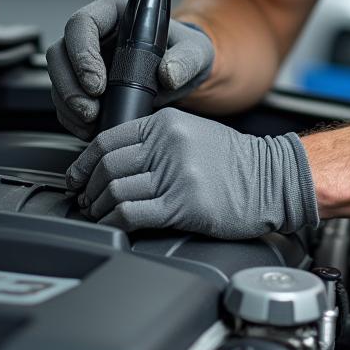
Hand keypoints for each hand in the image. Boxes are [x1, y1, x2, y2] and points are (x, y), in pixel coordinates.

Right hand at [46, 0, 214, 139]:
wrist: (182, 76)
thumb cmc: (185, 53)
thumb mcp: (195, 53)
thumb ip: (186, 60)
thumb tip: (168, 73)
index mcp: (115, 11)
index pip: (83, 23)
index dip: (82, 53)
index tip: (97, 83)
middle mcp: (94, 31)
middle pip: (60, 51)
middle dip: (70, 84)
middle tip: (90, 109)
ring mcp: (83, 57)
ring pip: (56, 76)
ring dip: (69, 102)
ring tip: (91, 120)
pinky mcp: (80, 81)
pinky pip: (63, 98)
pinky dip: (71, 116)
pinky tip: (89, 126)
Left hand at [65, 108, 319, 238]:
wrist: (272, 179)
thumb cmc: (235, 160)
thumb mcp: (191, 132)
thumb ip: (154, 139)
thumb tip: (112, 160)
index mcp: (166, 124)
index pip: (108, 140)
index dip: (84, 163)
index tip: (78, 176)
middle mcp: (168, 145)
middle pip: (107, 166)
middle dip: (87, 187)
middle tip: (85, 199)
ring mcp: (175, 175)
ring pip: (115, 190)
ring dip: (99, 207)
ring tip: (99, 214)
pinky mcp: (183, 205)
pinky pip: (132, 213)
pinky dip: (115, 221)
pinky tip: (115, 225)